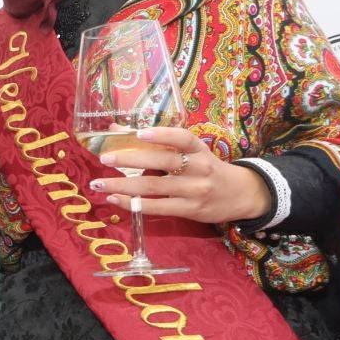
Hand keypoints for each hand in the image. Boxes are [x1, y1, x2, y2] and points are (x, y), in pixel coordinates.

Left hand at [92, 126, 271, 225]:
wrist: (241, 195)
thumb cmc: (208, 169)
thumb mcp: (193, 152)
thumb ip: (160, 143)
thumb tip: (116, 130)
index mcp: (200, 149)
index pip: (183, 138)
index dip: (162, 135)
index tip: (139, 133)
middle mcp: (199, 168)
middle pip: (162, 162)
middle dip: (130, 160)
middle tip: (105, 158)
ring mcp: (194, 191)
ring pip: (153, 187)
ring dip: (122, 186)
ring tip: (98, 184)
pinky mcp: (190, 210)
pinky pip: (157, 207)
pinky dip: (133, 204)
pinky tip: (115, 199)